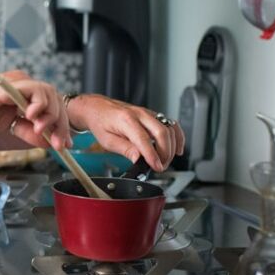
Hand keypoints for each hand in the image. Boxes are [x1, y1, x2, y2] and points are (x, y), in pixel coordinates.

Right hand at [0, 70, 70, 150]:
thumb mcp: (10, 128)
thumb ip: (29, 132)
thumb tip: (48, 142)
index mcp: (26, 95)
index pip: (52, 106)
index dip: (61, 125)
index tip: (64, 144)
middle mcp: (25, 86)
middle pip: (55, 100)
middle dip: (60, 124)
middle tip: (58, 144)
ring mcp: (19, 83)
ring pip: (49, 92)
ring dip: (51, 114)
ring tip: (42, 130)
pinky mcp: (10, 85)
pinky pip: (34, 89)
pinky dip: (39, 102)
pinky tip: (34, 116)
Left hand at [70, 94, 184, 170]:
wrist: (96, 108)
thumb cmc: (100, 122)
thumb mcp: (107, 140)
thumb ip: (125, 149)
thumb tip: (138, 159)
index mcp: (126, 120)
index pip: (144, 140)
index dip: (152, 155)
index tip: (157, 167)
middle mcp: (139, 114)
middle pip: (162, 132)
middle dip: (165, 153)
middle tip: (160, 166)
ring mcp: (147, 113)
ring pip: (169, 128)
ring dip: (172, 147)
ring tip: (165, 160)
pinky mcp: (152, 115)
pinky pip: (171, 124)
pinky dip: (177, 136)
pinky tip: (177, 148)